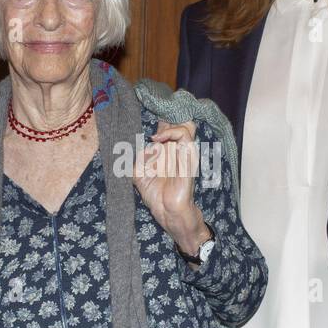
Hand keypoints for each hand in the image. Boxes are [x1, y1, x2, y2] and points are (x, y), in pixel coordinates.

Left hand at [133, 120, 208, 251]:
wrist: (166, 211)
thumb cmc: (155, 194)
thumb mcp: (138, 173)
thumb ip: (138, 157)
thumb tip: (144, 145)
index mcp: (166, 151)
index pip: (168, 125)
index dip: (160, 119)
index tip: (146, 118)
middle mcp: (177, 149)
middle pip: (180, 120)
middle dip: (167, 116)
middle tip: (155, 125)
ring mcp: (184, 152)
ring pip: (186, 123)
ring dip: (168, 125)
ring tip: (155, 136)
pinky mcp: (189, 156)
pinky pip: (185, 134)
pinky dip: (170, 132)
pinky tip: (156, 140)